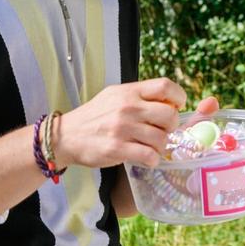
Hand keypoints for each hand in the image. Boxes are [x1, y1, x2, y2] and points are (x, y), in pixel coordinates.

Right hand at [55, 78, 189, 168]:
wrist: (67, 136)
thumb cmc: (95, 117)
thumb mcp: (114, 96)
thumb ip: (139, 97)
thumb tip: (170, 103)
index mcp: (128, 91)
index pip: (165, 86)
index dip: (178, 97)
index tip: (175, 107)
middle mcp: (127, 107)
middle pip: (169, 114)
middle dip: (171, 126)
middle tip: (162, 130)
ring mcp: (123, 128)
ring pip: (162, 139)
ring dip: (161, 146)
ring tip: (150, 146)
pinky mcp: (118, 148)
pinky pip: (150, 156)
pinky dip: (152, 160)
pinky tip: (145, 157)